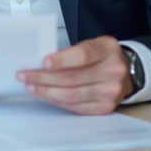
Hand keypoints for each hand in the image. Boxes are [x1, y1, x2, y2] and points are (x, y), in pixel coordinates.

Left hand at [17, 35, 132, 114]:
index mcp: (108, 49)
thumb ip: (71, 52)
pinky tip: (45, 95)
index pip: (82, 55)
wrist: (125, 71)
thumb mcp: (92, 44)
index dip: (61, 60)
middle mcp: (112, 71)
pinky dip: (57, 101)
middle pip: (73, 77)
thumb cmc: (102, 55)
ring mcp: (110, 91)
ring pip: (72, 94)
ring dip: (46, 91)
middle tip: (25, 75)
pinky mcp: (105, 107)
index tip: (42, 62)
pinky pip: (76, 106)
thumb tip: (42, 62)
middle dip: (44, 77)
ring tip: (31, 86)